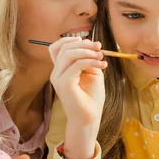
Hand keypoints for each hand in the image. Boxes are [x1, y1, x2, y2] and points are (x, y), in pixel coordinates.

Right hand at [49, 36, 106, 158]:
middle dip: (84, 44)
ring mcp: (58, 78)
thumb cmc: (91, 98)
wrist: (89, 118)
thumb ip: (89, 59)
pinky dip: (90, 62)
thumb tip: (92, 46)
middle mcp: (56, 72)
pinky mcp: (64, 83)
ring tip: (101, 57)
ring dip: (87, 52)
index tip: (89, 42)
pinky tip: (102, 65)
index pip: (57, 48)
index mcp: (61, 69)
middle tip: (99, 47)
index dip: (70, 40)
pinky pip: (76, 65)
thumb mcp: (92, 73)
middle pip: (64, 48)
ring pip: (68, 54)